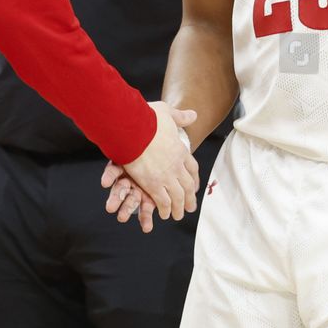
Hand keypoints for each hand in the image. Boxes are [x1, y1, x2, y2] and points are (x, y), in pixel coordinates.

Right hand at [111, 103, 198, 228]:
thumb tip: (194, 114)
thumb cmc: (147, 118)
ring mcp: (166, 176)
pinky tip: (165, 214)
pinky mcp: (153, 184)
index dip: (193, 178)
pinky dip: (165, 209)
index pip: (192, 168)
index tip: (194, 185)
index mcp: (180, 150)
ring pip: (178, 197)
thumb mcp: (167, 113)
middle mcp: (176, 166)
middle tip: (190, 207)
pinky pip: (163, 201)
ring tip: (177, 215)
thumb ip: (180, 116)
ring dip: (178, 207)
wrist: (133, 128)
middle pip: (187, 185)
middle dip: (189, 198)